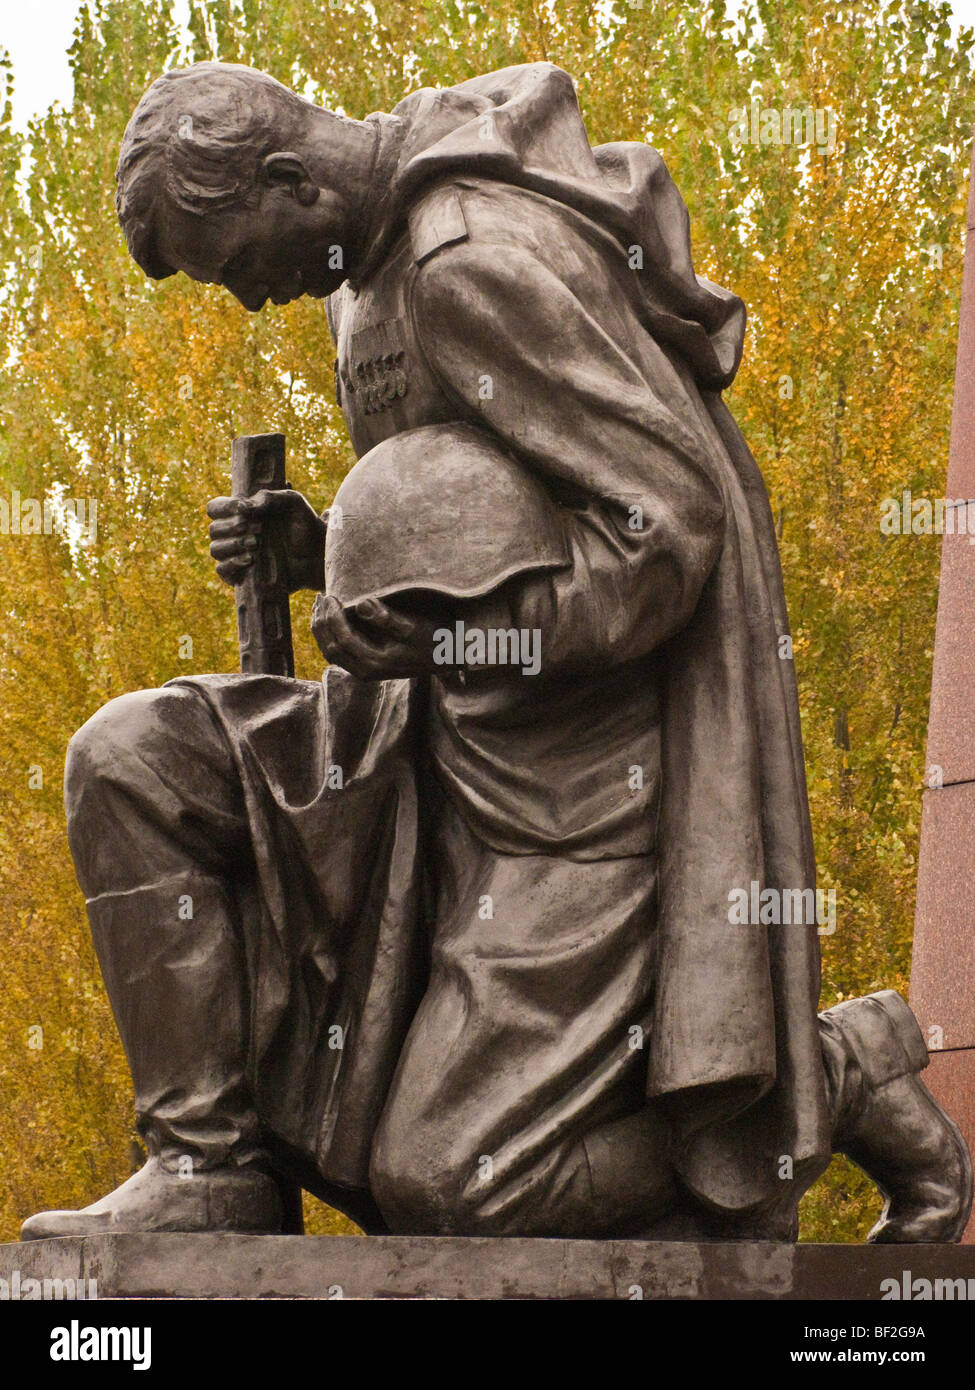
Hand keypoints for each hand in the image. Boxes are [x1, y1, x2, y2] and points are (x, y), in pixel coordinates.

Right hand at [206, 488, 325, 592]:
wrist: (318, 554)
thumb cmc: (304, 524)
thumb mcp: (292, 502)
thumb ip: (269, 497)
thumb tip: (245, 507)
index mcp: (241, 513)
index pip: (215, 508)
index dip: (224, 507)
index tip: (244, 509)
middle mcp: (235, 534)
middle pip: (213, 529)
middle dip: (232, 527)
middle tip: (259, 528)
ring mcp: (237, 555)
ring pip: (215, 549)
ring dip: (234, 544)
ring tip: (257, 543)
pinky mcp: (242, 575)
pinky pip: (222, 570)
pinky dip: (232, 563)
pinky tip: (250, 559)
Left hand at [311, 595, 441, 679]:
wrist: (447, 658)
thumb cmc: (432, 640)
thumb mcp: (413, 627)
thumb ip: (387, 618)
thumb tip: (361, 604)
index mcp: (375, 662)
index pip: (342, 639)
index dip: (332, 617)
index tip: (330, 596)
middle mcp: (366, 671)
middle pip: (331, 649)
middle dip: (321, 623)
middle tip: (320, 598)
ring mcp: (365, 671)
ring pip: (332, 653)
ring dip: (323, 629)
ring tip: (320, 606)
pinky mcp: (367, 667)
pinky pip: (340, 653)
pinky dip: (331, 635)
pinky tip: (331, 618)